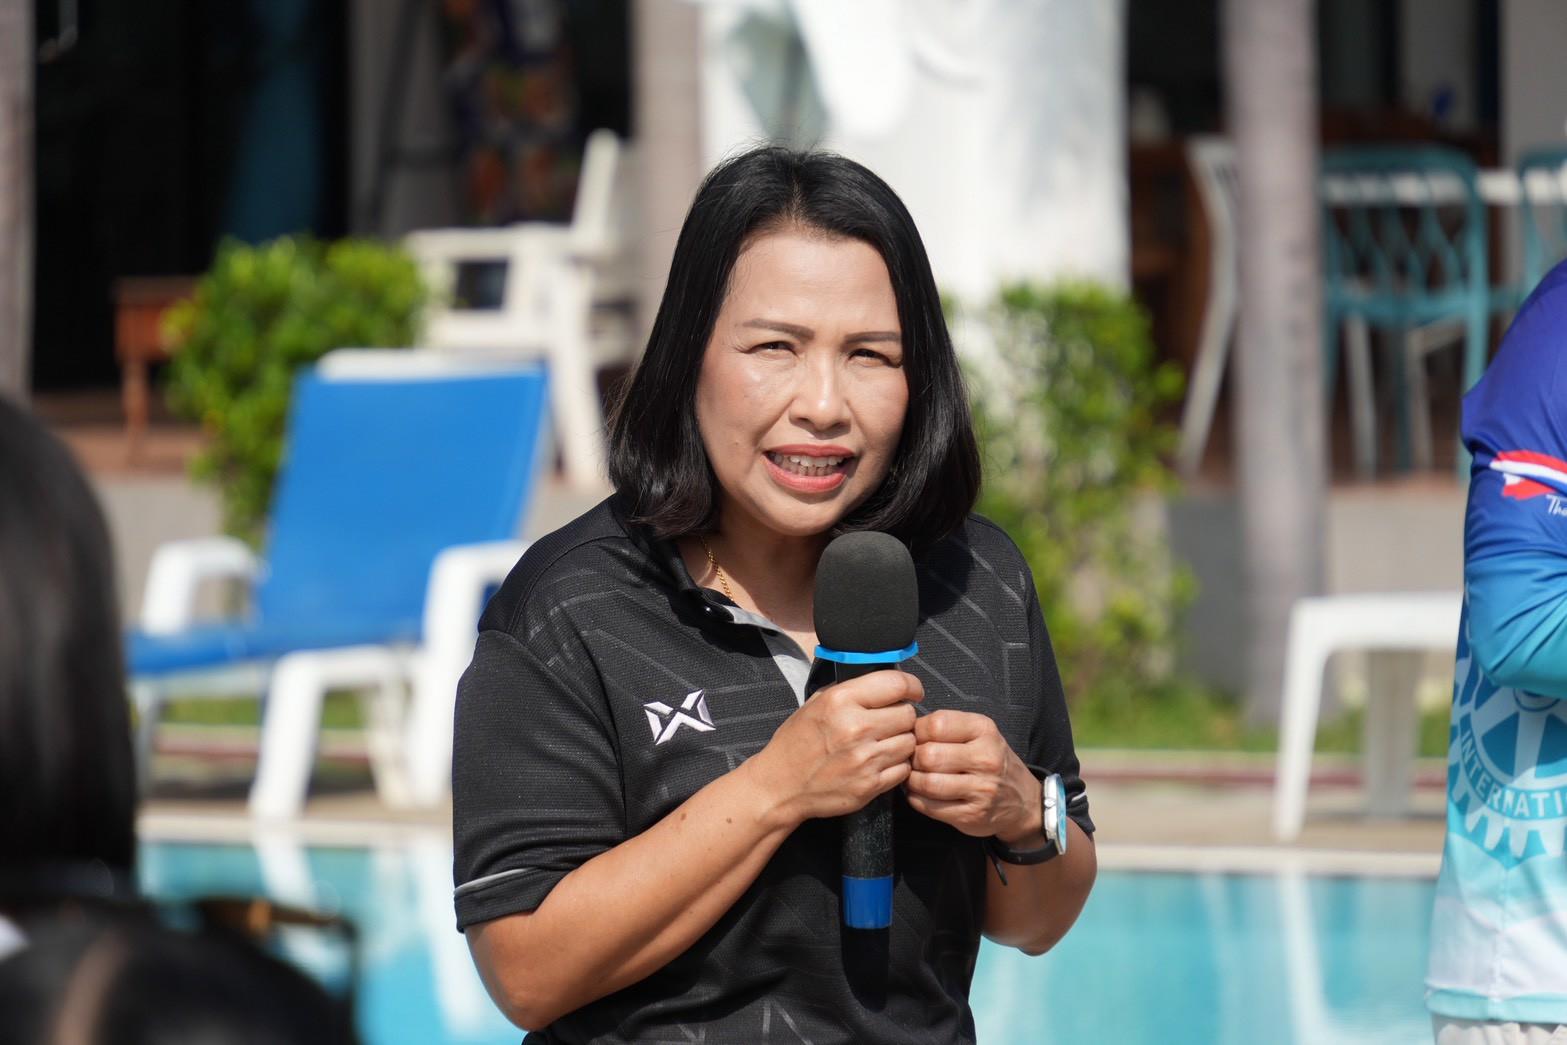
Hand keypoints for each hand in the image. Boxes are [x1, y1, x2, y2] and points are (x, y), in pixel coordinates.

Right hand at [749, 670, 921, 824]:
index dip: (911, 686)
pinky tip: (879, 762)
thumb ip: (851, 690)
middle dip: (902, 716)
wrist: (780, 786)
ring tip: (882, 743)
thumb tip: (884, 682)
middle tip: (890, 721)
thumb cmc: (797, 742)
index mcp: (840, 701)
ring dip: (901, 741)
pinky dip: (896, 765)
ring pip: (910, 742)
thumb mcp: (815, 703)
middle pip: (908, 714)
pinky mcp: (870, 785)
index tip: (912, 691)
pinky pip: (903, 769)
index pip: (897, 684)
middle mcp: (855, 728)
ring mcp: (864, 759)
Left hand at [905, 710, 1040, 843]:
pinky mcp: (971, 815)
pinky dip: (916, 799)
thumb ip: (946, 727)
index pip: (936, 724)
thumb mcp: (978, 733)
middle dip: (912, 759)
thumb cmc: (990, 760)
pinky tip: (919, 793)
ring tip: (913, 777)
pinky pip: (930, 807)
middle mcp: (986, 759)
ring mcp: (981, 790)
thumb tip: (905, 731)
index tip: (916, 739)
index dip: (917, 731)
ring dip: (911, 781)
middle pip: (928, 756)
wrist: (1023, 801)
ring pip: (927, 783)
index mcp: (984, 730)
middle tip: (912, 761)